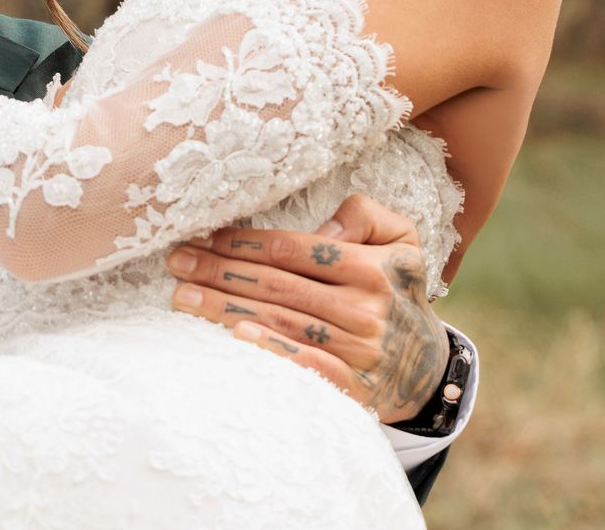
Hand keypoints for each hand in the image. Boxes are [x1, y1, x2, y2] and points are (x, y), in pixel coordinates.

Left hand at [165, 194, 448, 423]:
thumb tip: (324, 229)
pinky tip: (234, 336)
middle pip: (278, 285)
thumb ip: (365, 216)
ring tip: (183, 297)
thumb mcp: (401, 241)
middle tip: (177, 263)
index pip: (294, 249)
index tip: (203, 236)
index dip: (244, 242)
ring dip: (225, 308)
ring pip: (280, 322)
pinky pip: (305, 365)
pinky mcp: (353, 388)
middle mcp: (365, 308)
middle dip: (220, 272)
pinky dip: (270, 350)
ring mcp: (360, 351)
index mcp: (373, 268)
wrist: (428, 366)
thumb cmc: (397, 290)